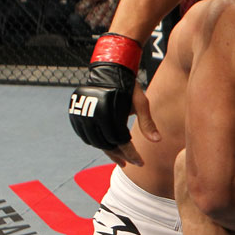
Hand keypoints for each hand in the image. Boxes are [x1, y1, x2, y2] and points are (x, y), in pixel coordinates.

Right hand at [69, 33, 159, 163]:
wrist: (110, 70)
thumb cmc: (129, 87)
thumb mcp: (141, 103)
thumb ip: (147, 123)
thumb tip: (158, 141)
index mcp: (111, 113)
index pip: (121, 141)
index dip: (131, 154)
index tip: (140, 162)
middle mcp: (94, 115)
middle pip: (107, 144)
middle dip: (120, 156)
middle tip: (130, 164)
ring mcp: (82, 114)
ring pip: (95, 142)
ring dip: (107, 151)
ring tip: (119, 158)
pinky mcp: (76, 114)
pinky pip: (85, 135)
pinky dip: (96, 143)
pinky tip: (105, 146)